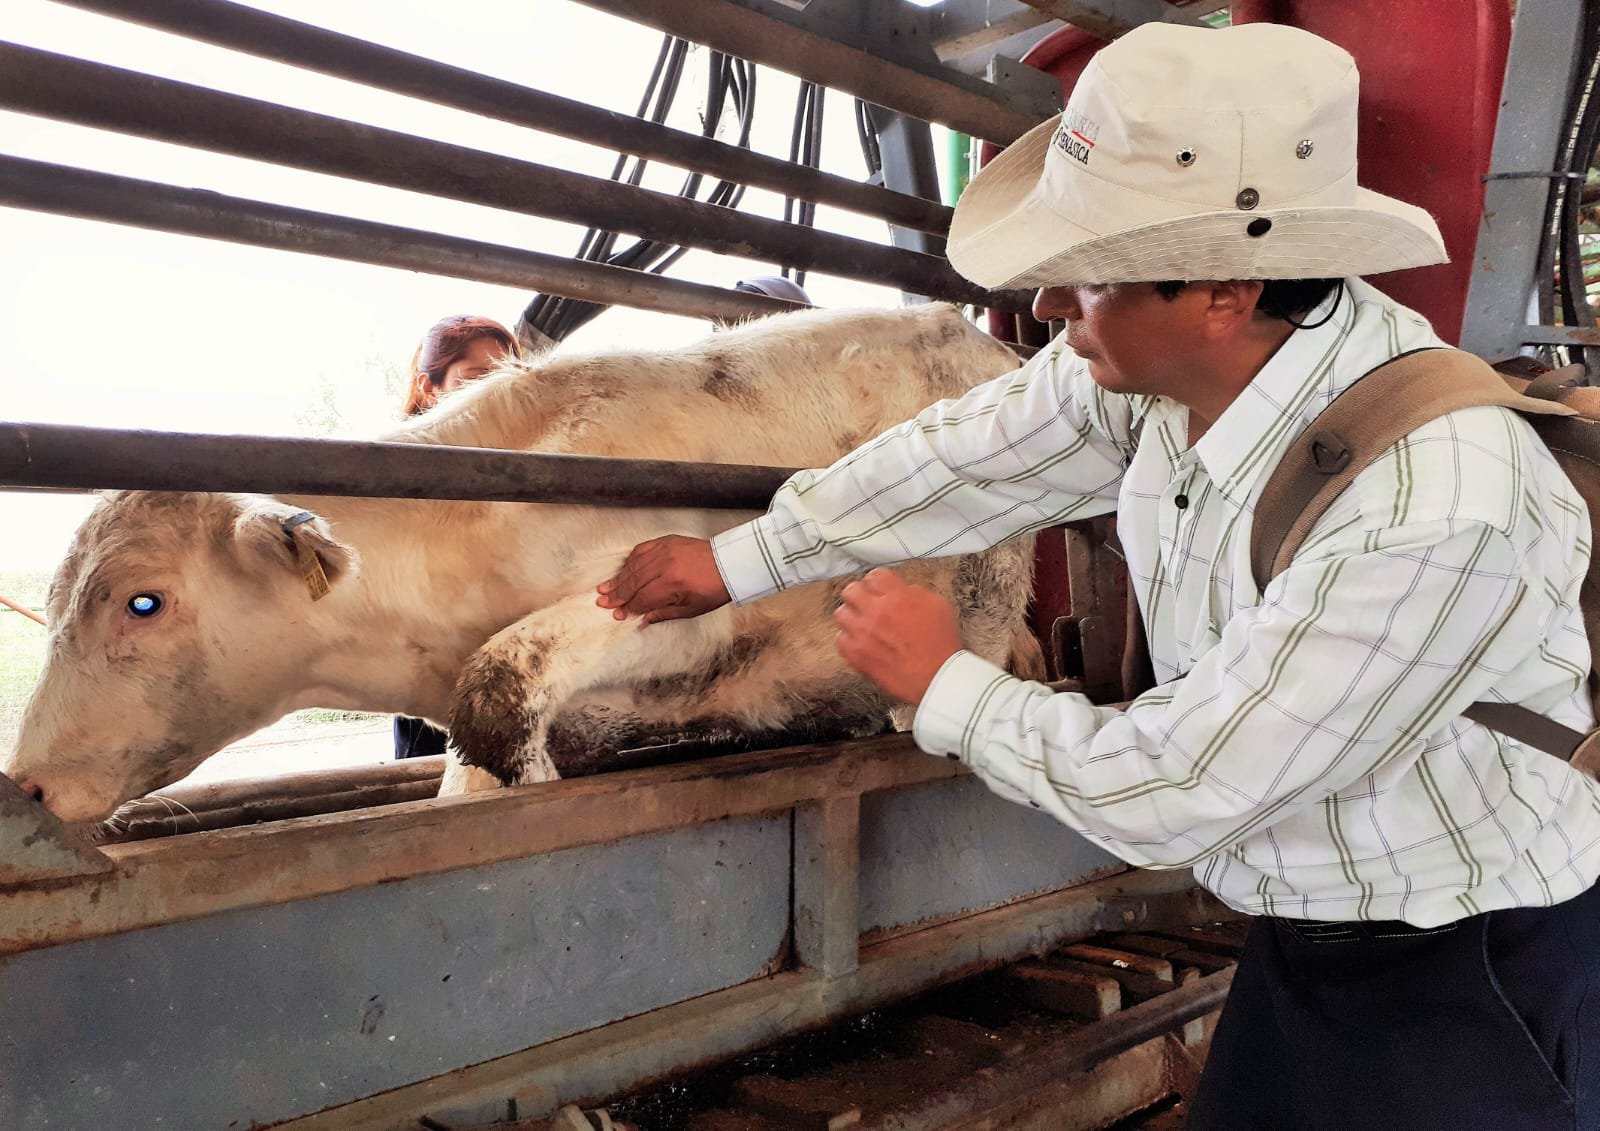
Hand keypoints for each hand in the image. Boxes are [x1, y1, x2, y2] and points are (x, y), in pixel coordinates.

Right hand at [596, 535, 730, 623]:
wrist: (729, 563)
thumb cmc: (714, 589)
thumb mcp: (691, 609)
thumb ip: (664, 614)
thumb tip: (642, 620)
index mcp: (673, 584)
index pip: (642, 598)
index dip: (629, 608)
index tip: (617, 614)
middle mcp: (665, 565)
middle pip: (634, 582)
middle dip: (617, 594)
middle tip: (602, 601)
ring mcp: (665, 550)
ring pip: (634, 565)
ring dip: (619, 578)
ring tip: (605, 587)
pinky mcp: (666, 541)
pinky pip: (642, 550)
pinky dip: (630, 560)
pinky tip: (623, 569)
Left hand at [833, 568, 963, 704]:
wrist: (938, 678)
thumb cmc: (940, 646)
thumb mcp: (937, 605)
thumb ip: (913, 592)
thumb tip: (900, 590)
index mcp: (897, 597)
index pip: (874, 575)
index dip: (878, 582)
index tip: (880, 588)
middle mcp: (877, 613)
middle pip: (851, 590)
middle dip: (861, 595)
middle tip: (868, 603)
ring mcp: (864, 634)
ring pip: (841, 614)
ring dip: (852, 617)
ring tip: (864, 624)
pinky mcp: (857, 655)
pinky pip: (840, 640)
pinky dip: (849, 640)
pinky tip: (862, 642)